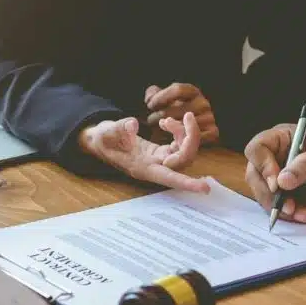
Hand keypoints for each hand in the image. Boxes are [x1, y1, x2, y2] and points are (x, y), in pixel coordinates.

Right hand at [78, 113, 209, 192]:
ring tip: (166, 121)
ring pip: (184, 152)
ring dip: (184, 133)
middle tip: (187, 116)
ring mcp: (159, 160)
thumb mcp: (105, 132)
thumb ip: (119, 128)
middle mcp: (154, 167)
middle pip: (183, 161)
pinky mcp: (161, 152)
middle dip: (191, 138)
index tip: (205, 188)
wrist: (101, 140)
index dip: (187, 183)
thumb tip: (133, 124)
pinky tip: (166, 123)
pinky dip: (178, 131)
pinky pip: (179, 145)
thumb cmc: (102, 139)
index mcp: (143, 168)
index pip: (169, 178)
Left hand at [144, 83, 218, 144]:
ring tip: (159, 131)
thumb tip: (150, 97)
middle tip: (149, 121)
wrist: (184, 133)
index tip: (149, 105)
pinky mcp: (213, 132)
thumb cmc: (169, 114)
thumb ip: (153, 95)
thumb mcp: (161, 101)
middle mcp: (203, 103)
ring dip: (170, 129)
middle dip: (161, 115)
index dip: (161, 97)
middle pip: (179, 109)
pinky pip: (196, 136)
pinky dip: (182, 140)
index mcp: (192, 91)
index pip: (177, 90)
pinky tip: (171, 142)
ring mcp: (210, 118)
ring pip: (186, 124)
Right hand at [244, 124, 305, 222]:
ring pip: (265, 197)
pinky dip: (294, 216)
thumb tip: (281, 182)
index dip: (263, 167)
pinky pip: (279, 209)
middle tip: (290, 207)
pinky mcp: (283, 197)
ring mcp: (276, 180)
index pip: (256, 149)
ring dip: (284, 210)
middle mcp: (273, 159)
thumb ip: (305, 166)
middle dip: (271, 196)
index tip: (276, 185)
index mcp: (280, 140)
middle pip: (255, 177)